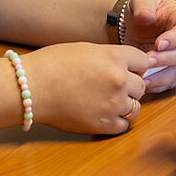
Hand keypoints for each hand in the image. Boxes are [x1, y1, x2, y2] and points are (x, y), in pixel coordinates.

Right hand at [24, 42, 149, 134]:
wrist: (32, 88)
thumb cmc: (52, 64)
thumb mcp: (86, 49)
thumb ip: (110, 57)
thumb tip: (126, 66)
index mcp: (115, 57)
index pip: (143, 62)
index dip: (134, 66)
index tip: (127, 70)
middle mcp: (119, 80)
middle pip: (141, 85)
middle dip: (130, 86)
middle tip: (112, 87)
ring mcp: (113, 103)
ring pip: (135, 107)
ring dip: (124, 105)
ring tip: (105, 101)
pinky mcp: (104, 124)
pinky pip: (123, 125)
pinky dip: (115, 121)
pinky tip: (101, 114)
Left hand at [122, 0, 175, 93]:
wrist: (135, 24)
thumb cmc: (144, 8)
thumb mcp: (142, 0)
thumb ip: (144, 6)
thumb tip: (146, 16)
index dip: (175, 39)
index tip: (159, 43)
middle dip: (166, 59)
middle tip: (148, 60)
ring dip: (162, 76)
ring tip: (144, 76)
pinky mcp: (172, 72)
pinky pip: (169, 83)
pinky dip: (158, 85)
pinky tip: (145, 84)